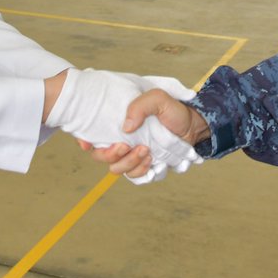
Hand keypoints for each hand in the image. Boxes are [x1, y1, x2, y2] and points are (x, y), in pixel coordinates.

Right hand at [83, 88, 210, 178]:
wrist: (193, 126)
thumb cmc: (173, 110)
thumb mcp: (158, 99)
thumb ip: (141, 107)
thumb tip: (126, 127)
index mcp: (118, 124)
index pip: (92, 135)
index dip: (84, 141)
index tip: (87, 143)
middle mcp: (121, 140)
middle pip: (101, 156)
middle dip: (111, 154)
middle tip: (127, 146)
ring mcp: (132, 155)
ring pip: (117, 169)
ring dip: (129, 163)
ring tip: (146, 151)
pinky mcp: (145, 167)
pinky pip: (135, 178)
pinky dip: (142, 172)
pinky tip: (152, 162)